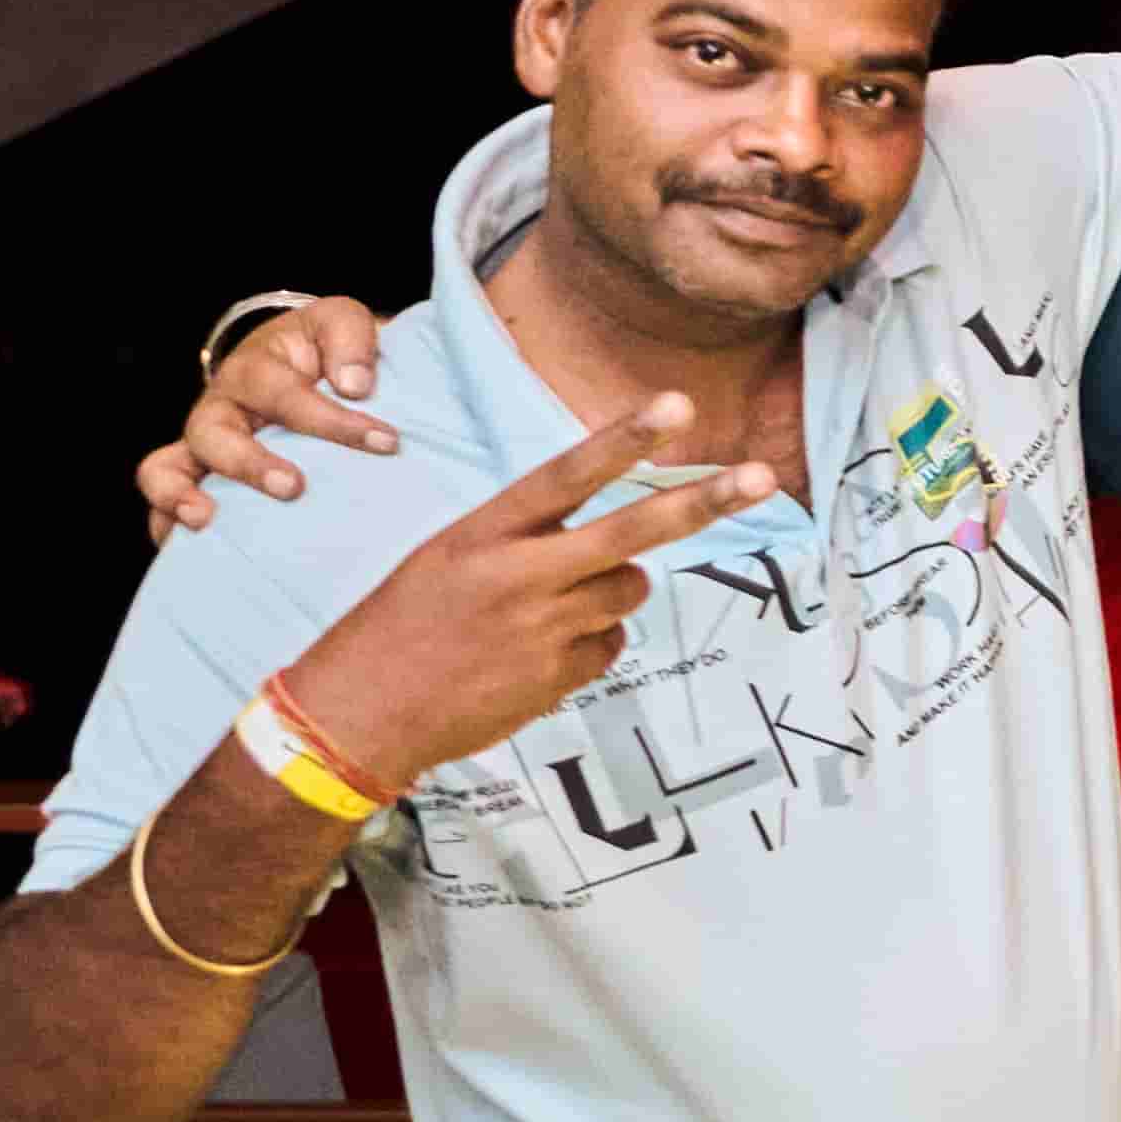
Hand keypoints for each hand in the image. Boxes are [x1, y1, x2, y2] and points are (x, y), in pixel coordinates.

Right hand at [142, 296, 401, 539]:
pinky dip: (167, 526)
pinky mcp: (195, 482)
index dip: (333, 420)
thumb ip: (351, 339)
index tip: (385, 441)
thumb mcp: (342, 324)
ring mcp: (201, 448)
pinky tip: (193, 546)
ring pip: (165, 469)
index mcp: (256, 369)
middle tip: (293, 488)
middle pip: (213, 433)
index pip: (284, 393)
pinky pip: (163, 507)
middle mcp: (221, 409)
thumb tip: (354, 384)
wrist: (305, 362)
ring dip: (180, 495)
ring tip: (204, 519)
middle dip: (249, 463)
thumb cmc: (327, 350)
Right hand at [279, 401, 778, 792]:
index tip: (676, 405)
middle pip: (630, 533)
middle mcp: (518, 576)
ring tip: (541, 613)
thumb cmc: (401, 627)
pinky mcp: (560, 678)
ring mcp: (544, 630)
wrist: (356, 715)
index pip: (564, 475)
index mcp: (481, 535)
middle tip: (764, 477)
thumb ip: (525, 541)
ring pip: (629, 590)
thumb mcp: (447, 559)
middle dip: (702, 503)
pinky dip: (588, 645)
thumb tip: (613, 544)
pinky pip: (610, 645)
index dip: (623, 439)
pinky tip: (533, 657)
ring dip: (609, 592)